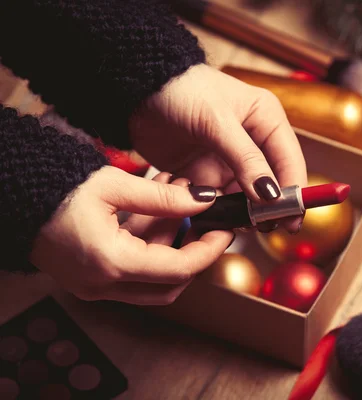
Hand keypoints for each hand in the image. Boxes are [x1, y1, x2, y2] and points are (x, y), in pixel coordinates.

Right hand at [29, 167, 232, 304]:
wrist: (14, 198)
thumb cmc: (56, 188)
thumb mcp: (115, 186)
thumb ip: (165, 198)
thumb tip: (204, 200)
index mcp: (111, 262)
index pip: (178, 270)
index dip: (209, 251)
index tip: (225, 231)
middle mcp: (104, 285)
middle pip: (170, 284)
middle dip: (194, 252)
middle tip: (207, 222)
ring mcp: (96, 287)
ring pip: (153, 279)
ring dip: (171, 244)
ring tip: (177, 199)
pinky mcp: (92, 281)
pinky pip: (134, 272)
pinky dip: (150, 246)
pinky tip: (154, 211)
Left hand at [128, 64, 306, 232]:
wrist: (135, 91)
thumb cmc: (180, 90)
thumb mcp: (217, 122)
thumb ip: (246, 159)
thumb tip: (271, 194)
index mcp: (266, 119)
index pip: (289, 160)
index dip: (293, 191)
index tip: (291, 218)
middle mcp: (252, 141)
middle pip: (271, 182)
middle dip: (269, 206)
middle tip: (266, 227)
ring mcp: (229, 159)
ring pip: (245, 196)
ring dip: (241, 212)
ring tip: (237, 226)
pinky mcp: (206, 173)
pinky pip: (218, 200)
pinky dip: (217, 211)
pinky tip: (212, 218)